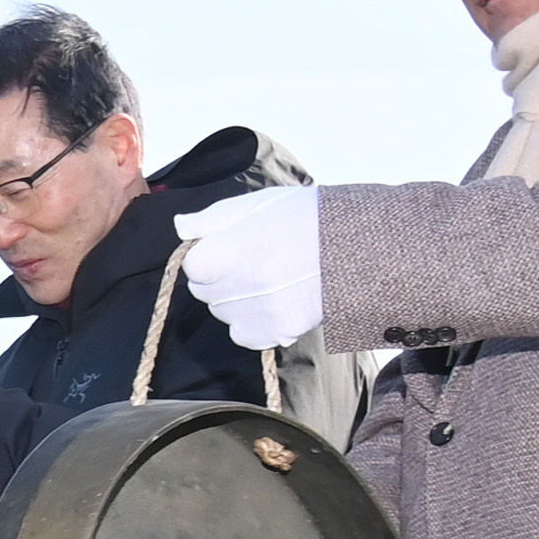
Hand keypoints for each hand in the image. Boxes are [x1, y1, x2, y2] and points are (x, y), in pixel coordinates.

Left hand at [177, 183, 322, 348]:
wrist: (357, 246)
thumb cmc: (306, 217)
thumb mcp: (257, 204)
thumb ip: (213, 219)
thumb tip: (182, 227)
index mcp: (221, 253)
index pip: (192, 266)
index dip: (211, 254)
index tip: (235, 246)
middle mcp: (231, 287)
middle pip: (206, 292)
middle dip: (222, 279)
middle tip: (258, 261)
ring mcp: (252, 314)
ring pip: (225, 314)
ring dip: (238, 301)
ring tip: (274, 279)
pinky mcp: (273, 332)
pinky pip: (246, 335)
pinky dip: (256, 323)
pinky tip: (279, 301)